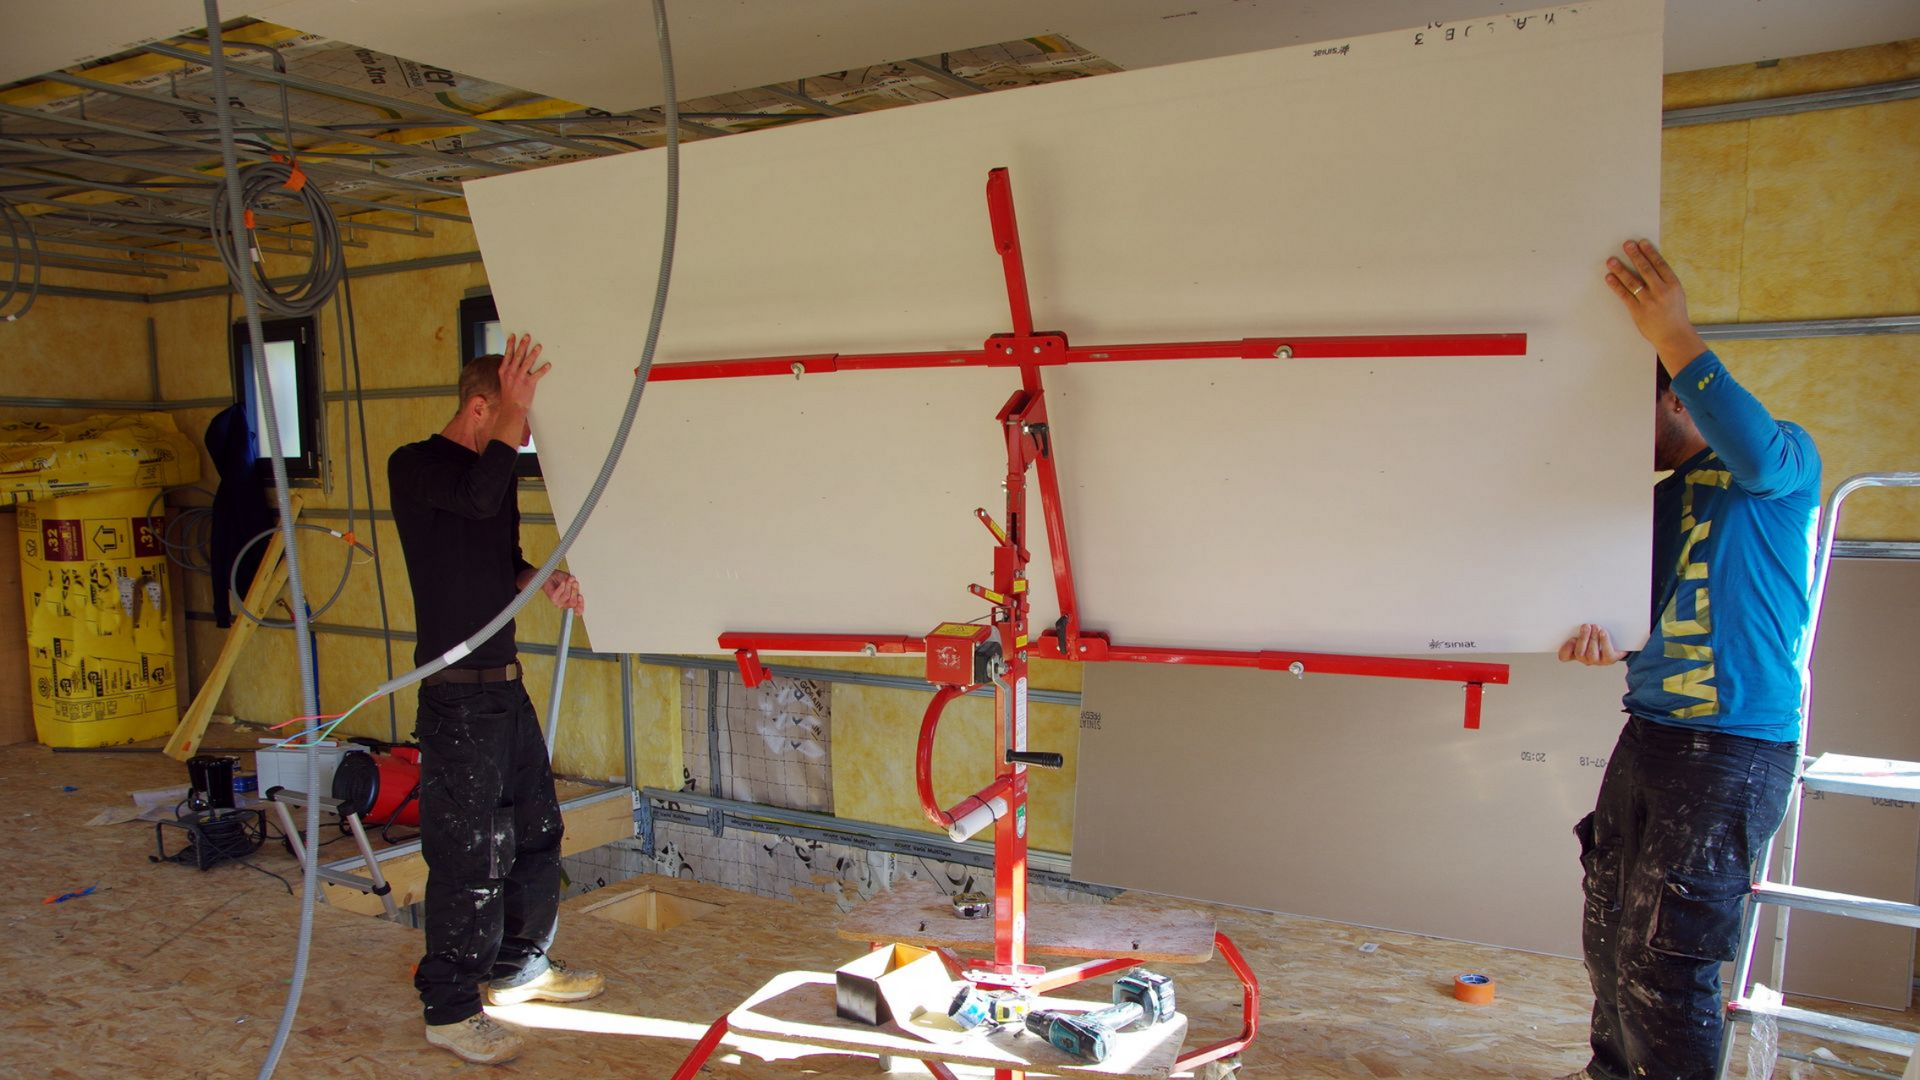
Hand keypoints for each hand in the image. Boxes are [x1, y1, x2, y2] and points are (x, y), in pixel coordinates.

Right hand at [496, 333, 549, 411]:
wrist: (512, 407)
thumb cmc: (509, 394)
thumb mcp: (505, 380)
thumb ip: (508, 370)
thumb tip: (513, 360)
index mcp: (504, 371)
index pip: (507, 354)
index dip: (510, 344)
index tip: (513, 336)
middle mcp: (511, 373)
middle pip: (518, 355)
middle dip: (523, 345)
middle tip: (527, 336)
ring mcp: (519, 378)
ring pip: (527, 363)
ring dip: (533, 353)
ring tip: (539, 346)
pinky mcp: (528, 384)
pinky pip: (537, 375)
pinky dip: (543, 369)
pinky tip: (548, 364)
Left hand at [542, 570, 584, 614]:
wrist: (550, 577)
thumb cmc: (561, 580)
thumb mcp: (572, 583)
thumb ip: (575, 585)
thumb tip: (576, 583)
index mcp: (572, 602)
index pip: (578, 610)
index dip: (580, 606)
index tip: (580, 597)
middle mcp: (565, 604)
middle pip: (573, 602)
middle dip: (575, 591)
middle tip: (575, 582)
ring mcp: (558, 603)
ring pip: (567, 596)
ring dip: (568, 586)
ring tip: (568, 579)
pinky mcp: (553, 599)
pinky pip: (560, 592)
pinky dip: (562, 586)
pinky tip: (563, 582)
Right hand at [1557, 623, 1625, 665]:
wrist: (1617, 642)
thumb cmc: (1598, 635)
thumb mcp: (1586, 631)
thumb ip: (1579, 629)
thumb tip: (1579, 622)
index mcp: (1576, 651)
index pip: (1564, 656)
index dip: (1566, 649)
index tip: (1571, 638)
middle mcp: (1585, 659)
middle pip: (1579, 653)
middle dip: (1583, 638)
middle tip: (1586, 626)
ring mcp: (1597, 661)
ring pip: (1591, 653)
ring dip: (1594, 638)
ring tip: (1596, 627)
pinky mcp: (1610, 659)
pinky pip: (1606, 652)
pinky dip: (1604, 641)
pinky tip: (1603, 632)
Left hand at [1605, 239, 1707, 374]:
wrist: (1674, 335)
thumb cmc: (1675, 314)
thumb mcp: (1676, 294)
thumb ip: (1665, 281)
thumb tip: (1651, 264)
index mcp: (1673, 285)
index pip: (1660, 264)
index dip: (1650, 252)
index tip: (1641, 243)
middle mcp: (1662, 291)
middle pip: (1646, 270)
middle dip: (1635, 255)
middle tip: (1626, 244)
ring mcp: (1649, 301)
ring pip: (1633, 282)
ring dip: (1621, 269)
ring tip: (1611, 260)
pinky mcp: (1638, 311)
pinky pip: (1625, 295)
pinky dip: (1616, 286)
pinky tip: (1609, 277)